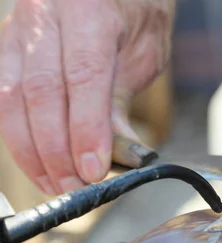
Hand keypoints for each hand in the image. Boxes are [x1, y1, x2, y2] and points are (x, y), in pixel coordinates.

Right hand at [0, 0, 173, 194]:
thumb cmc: (133, 12)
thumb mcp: (144, 52)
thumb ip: (123, 100)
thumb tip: (121, 154)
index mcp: (88, 10)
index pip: (83, 76)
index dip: (86, 128)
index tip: (94, 168)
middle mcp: (45, 15)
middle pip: (40, 91)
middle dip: (56, 148)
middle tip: (76, 184)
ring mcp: (17, 30)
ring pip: (11, 98)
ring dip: (31, 150)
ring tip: (56, 183)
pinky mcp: (5, 47)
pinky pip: (2, 98)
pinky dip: (17, 135)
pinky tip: (36, 162)